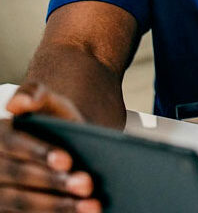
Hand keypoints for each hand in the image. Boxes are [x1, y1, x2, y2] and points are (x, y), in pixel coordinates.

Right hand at [2, 83, 100, 211]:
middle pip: (18, 178)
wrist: (68, 145)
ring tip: (91, 206)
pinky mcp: (9, 210)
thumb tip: (18, 101)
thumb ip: (37, 93)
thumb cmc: (57, 124)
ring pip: (20, 204)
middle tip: (87, 184)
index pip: (12, 146)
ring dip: (56, 207)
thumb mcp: (52, 104)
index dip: (38, 153)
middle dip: (54, 183)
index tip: (67, 159)